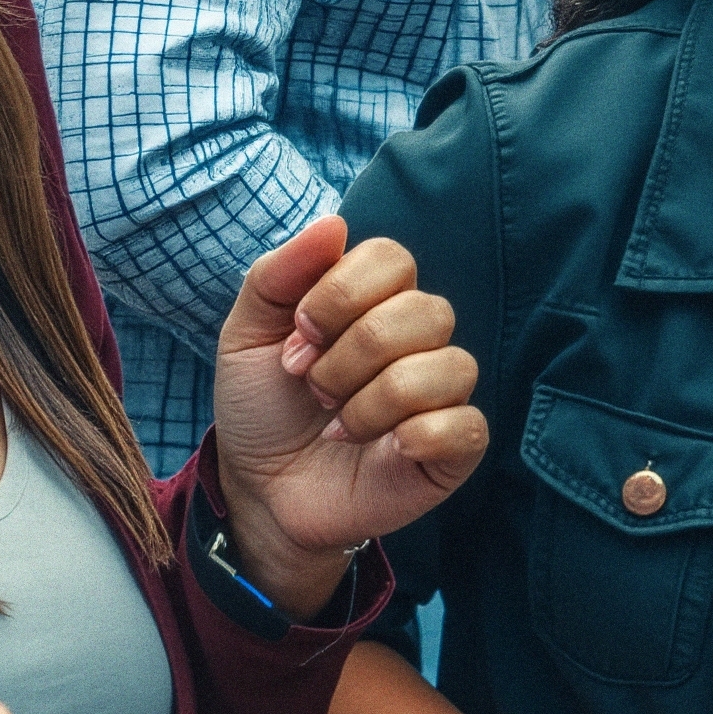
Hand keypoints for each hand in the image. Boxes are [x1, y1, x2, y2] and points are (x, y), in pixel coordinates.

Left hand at [214, 219, 487, 610]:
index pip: (392, 259)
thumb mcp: (247, 334)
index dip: (339, 297)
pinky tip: (379, 449)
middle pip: (423, 311)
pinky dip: (413, 435)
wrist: (259, 490)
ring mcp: (443, 393)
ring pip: (447, 366)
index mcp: (377, 301)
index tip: (297, 338)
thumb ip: (278, 273)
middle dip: (349, 356)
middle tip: (311, 388)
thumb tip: (334, 223)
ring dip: (372, 401)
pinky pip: (465, 424)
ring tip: (338, 425)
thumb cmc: (262, 409)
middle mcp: (419, 339)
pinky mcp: (455, 448)